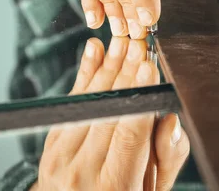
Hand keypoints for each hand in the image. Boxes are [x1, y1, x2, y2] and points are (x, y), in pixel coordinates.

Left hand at [32, 37, 189, 190]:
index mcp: (115, 188)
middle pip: (107, 112)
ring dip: (106, 69)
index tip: (149, 67)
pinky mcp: (49, 147)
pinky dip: (84, 76)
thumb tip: (170, 118)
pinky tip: (95, 53)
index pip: (130, 135)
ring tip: (122, 43)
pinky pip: (70, 105)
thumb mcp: (154, 190)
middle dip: (125, 73)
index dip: (140, 96)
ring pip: (88, 103)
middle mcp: (81, 175)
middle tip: (138, 44)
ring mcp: (59, 160)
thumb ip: (167, 157)